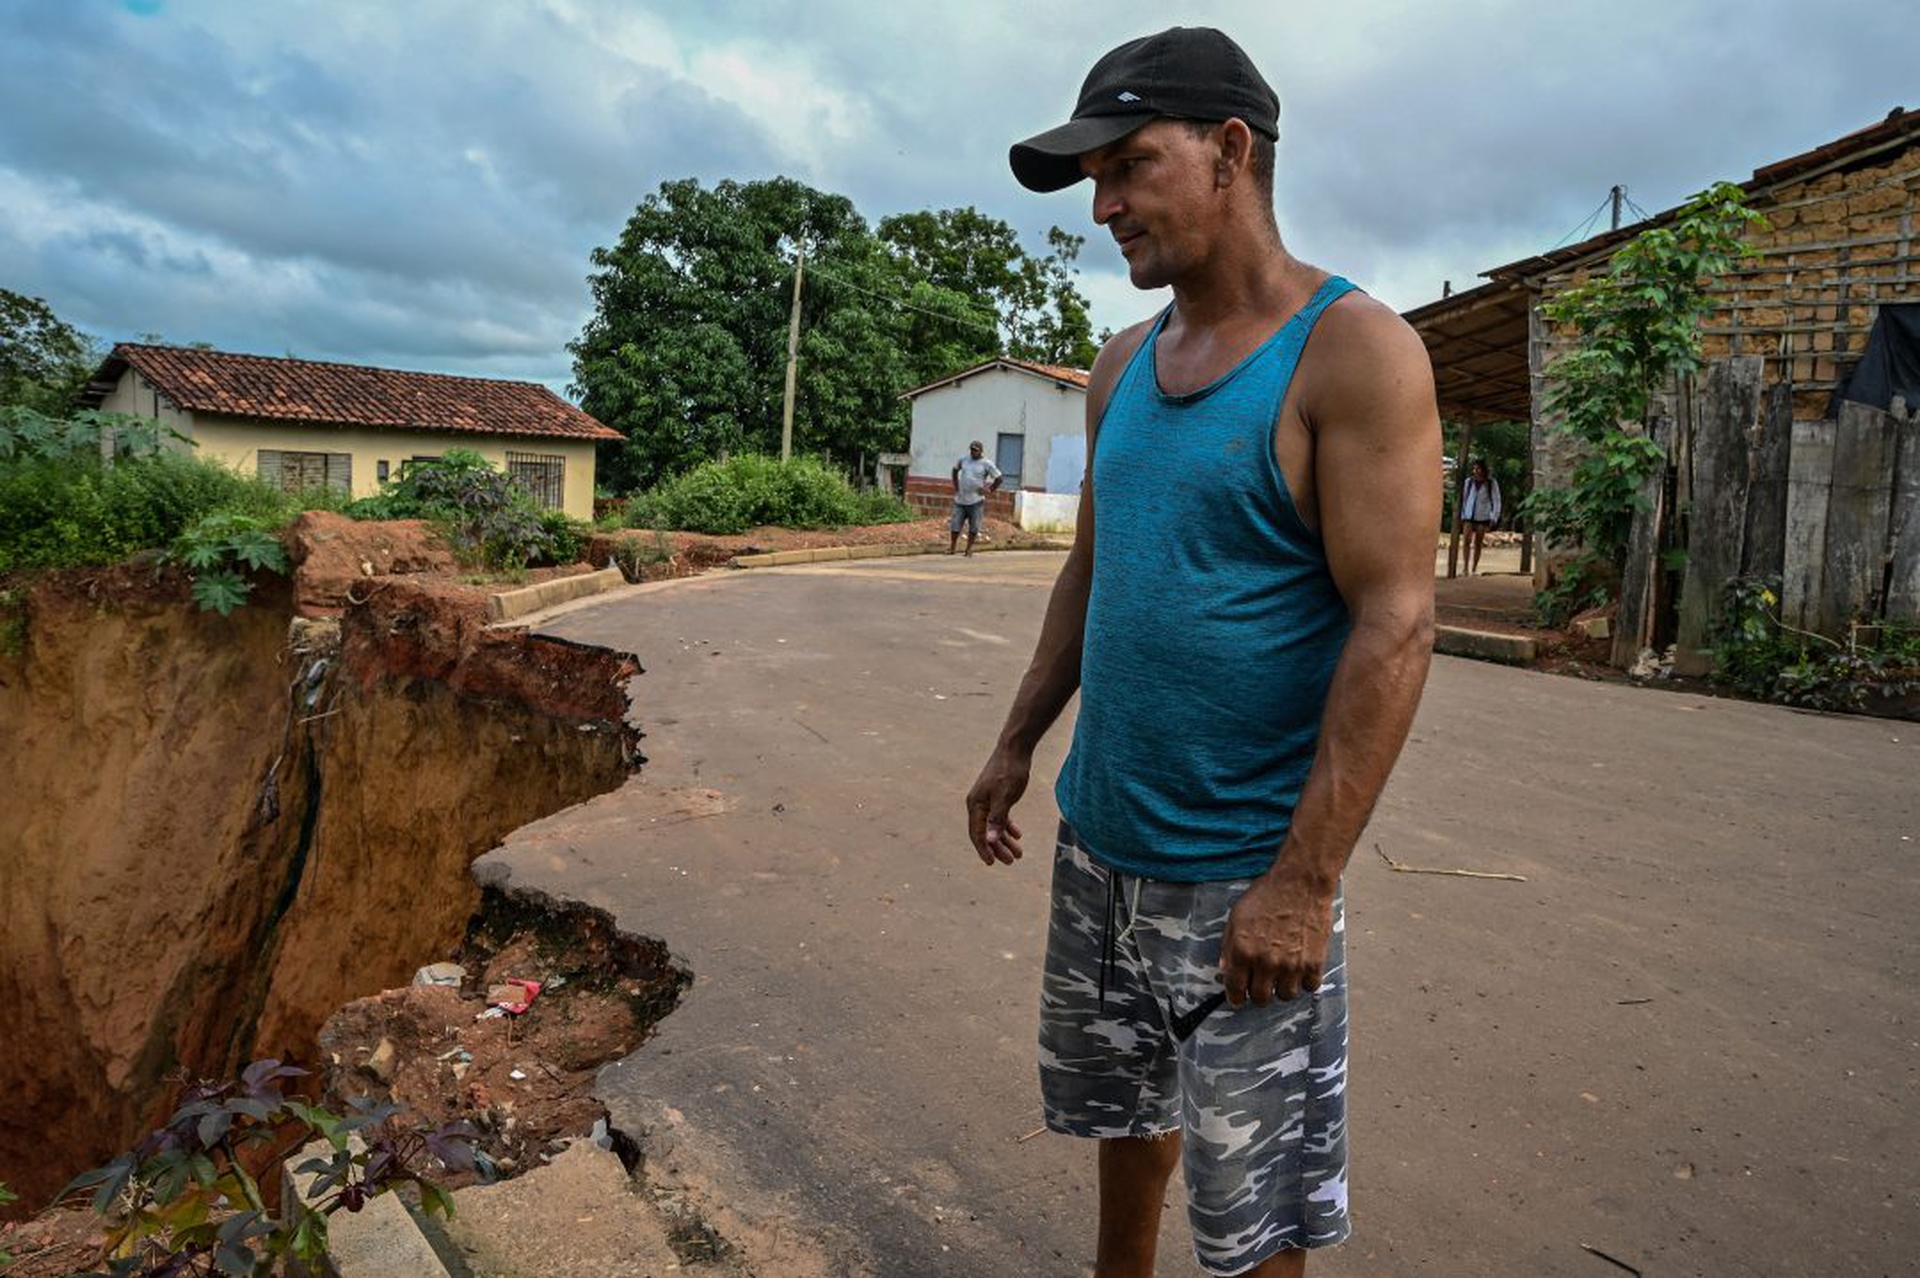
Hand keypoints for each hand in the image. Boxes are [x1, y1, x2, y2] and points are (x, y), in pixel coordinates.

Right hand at [965, 745, 1029, 865]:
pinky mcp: (996, 795)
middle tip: (1011, 862)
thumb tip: (989, 840)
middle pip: (986, 832)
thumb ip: (997, 819)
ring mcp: (987, 799)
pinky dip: (1007, 826)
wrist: (1015, 748)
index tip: (992, 864)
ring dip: (1004, 840)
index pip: (977, 833)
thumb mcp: (1005, 797)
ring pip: (994, 826)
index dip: (984, 850)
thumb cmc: (1009, 771)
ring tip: (1018, 853)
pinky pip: (999, 816)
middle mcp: (978, 804)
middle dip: (997, 848)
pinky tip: (1017, 834)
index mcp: (976, 805)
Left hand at [1219, 871, 1334, 1005]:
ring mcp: (1291, 964)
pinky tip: (1300, 968)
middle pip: (1261, 998)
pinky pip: (1309, 987)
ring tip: (1283, 973)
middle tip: (1262, 984)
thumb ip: (1229, 946)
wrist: (1301, 882)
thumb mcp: (1237, 917)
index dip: (1236, 997)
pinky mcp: (1314, 962)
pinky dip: (1305, 981)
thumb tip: (1226, 969)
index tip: (1239, 998)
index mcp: (1243, 951)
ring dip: (1282, 988)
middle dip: (1259, 993)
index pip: (1235, 990)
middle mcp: (1266, 962)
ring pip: (1285, 996)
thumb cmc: (1268, 895)